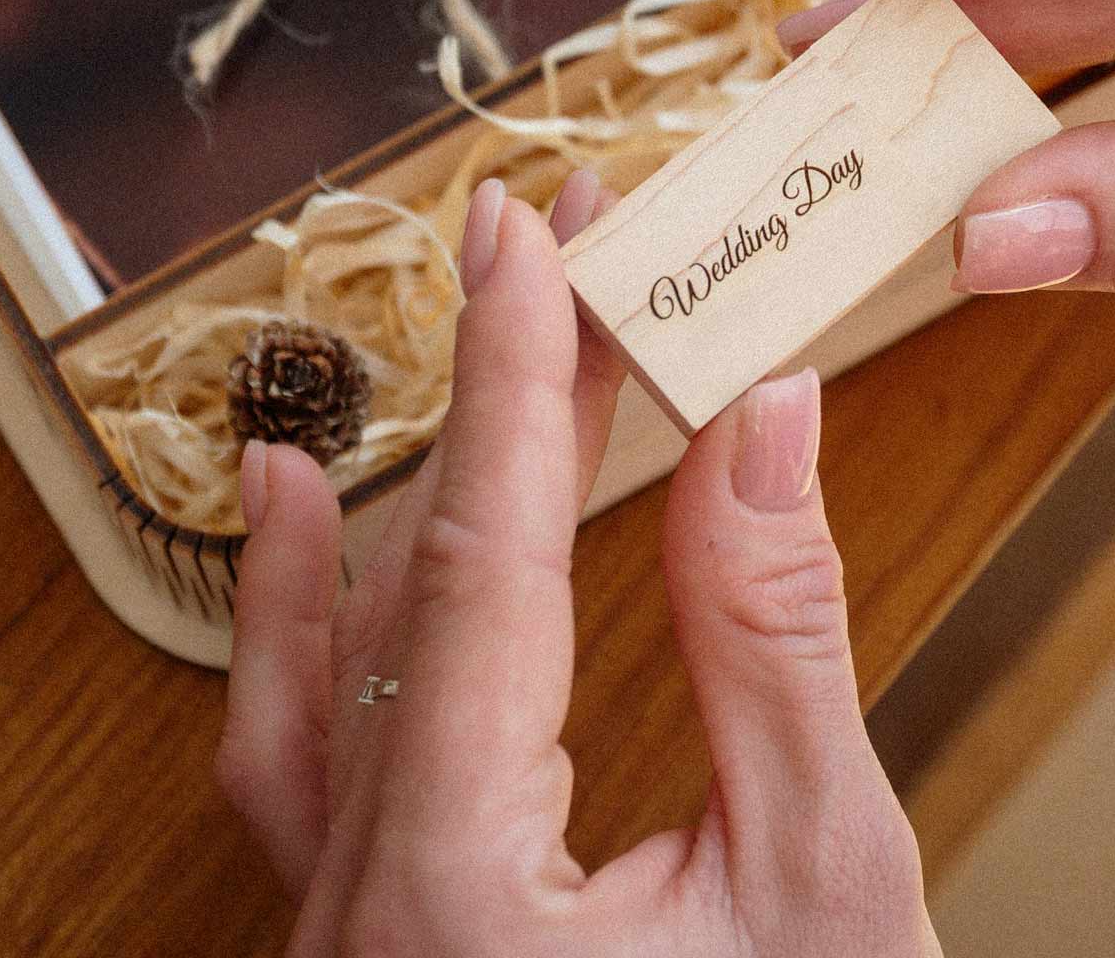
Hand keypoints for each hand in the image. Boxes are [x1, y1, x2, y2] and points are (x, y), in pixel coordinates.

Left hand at [219, 170, 937, 955]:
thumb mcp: (824, 891)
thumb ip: (774, 641)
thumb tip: (761, 417)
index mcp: (457, 898)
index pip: (486, 566)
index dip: (516, 375)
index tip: (530, 229)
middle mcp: (351, 917)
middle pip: (404, 591)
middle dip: (486, 404)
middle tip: (544, 249)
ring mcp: (333, 940)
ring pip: (330, 667)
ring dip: (401, 492)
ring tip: (445, 342)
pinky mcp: (351, 949)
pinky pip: (290, 762)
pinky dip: (301, 622)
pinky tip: (302, 523)